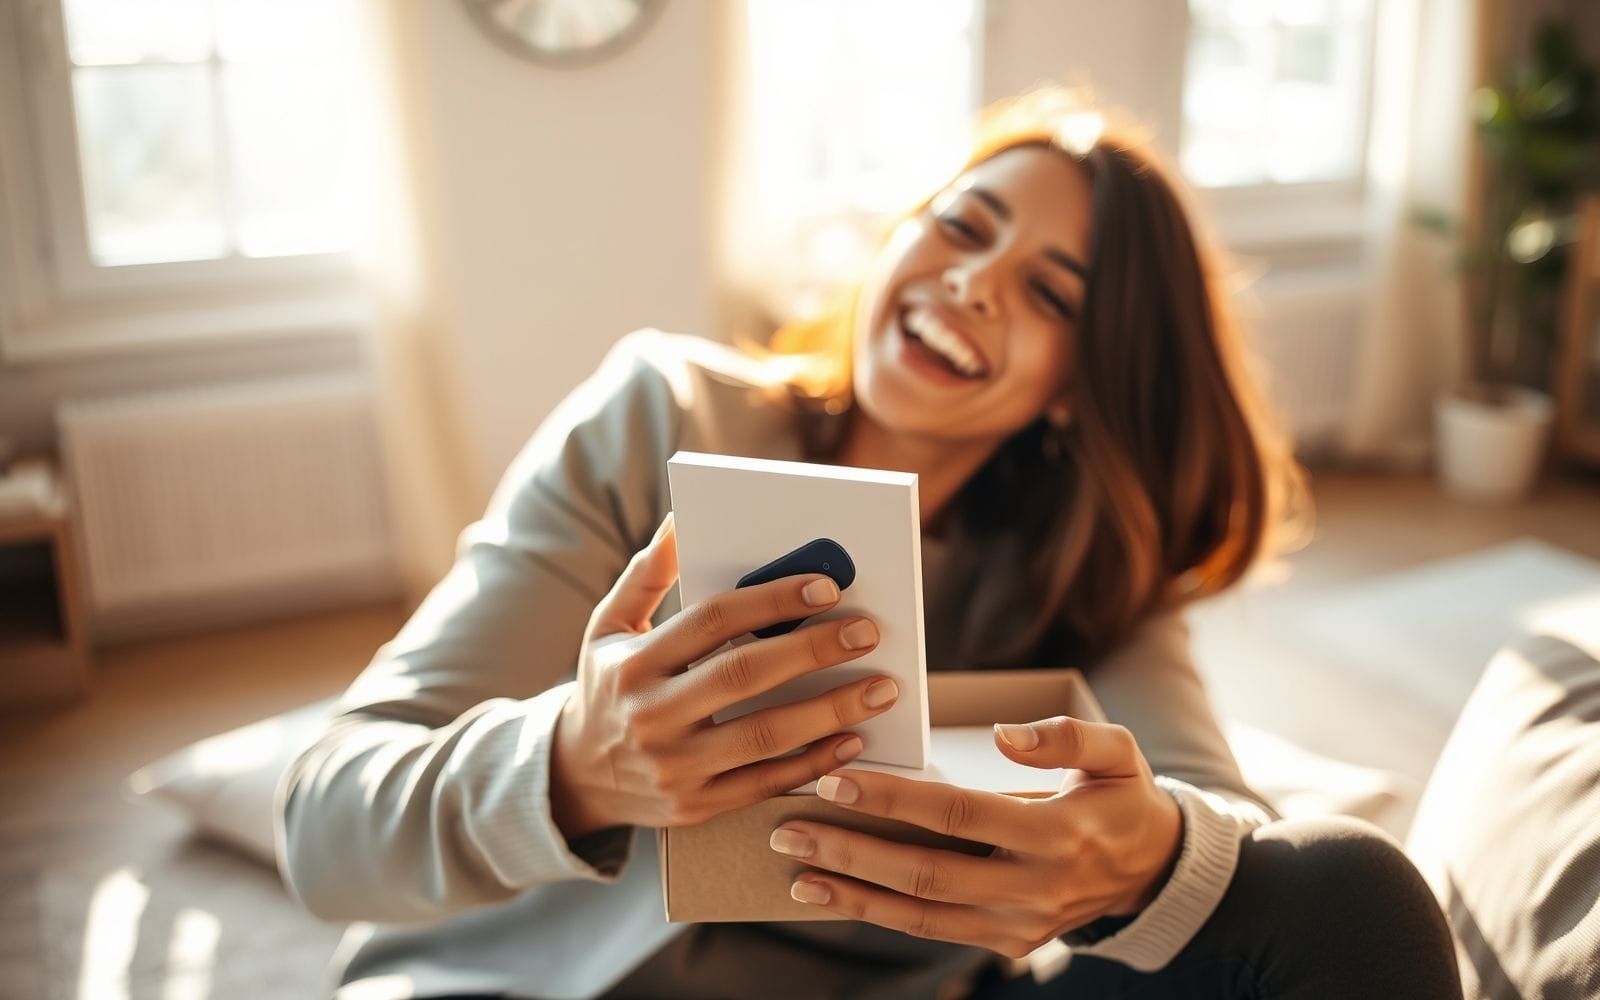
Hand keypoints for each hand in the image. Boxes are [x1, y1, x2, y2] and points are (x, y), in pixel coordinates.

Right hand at [550, 513, 901, 839]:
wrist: (574, 777)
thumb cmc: (608, 686)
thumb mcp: (610, 625)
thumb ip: (648, 573)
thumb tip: (680, 519)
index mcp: (634, 663)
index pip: (712, 621)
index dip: (772, 601)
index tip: (826, 588)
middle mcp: (651, 716)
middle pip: (744, 676)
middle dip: (813, 650)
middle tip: (867, 632)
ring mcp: (673, 768)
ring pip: (764, 736)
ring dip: (830, 711)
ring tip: (880, 688)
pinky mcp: (695, 808)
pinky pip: (765, 785)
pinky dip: (814, 764)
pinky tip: (852, 741)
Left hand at [767, 716, 1182, 958]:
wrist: (1152, 870)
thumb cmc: (1121, 797)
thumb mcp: (1117, 752)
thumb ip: (1065, 737)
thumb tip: (1006, 735)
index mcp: (1058, 832)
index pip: (958, 813)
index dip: (893, 799)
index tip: (835, 780)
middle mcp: (1035, 887)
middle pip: (926, 872)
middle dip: (852, 852)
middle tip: (789, 830)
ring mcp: (1020, 925)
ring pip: (921, 915)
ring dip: (853, 895)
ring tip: (797, 873)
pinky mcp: (1007, 944)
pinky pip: (932, 929)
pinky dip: (879, 914)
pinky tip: (835, 893)